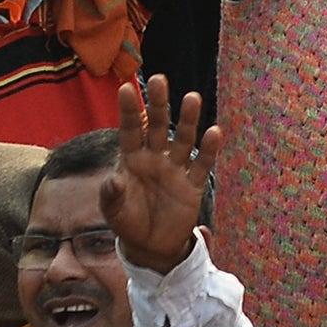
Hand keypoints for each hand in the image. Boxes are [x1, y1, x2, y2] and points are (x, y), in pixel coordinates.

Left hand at [102, 75, 218, 272]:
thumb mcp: (114, 212)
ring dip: (188, 120)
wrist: (152, 247)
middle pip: (157, 126)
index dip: (128, 111)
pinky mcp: (192, 185)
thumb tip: (114, 179)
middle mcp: (154, 158)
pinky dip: (209, 150)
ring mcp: (175, 170)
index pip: (130, 130)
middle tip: (160, 79)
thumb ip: (112, 195)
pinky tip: (214, 132)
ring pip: (183, 139)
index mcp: (132, 160)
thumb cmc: (128, 223)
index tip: (125, 88)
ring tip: (193, 97)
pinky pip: (201, 165)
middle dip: (158, 104)